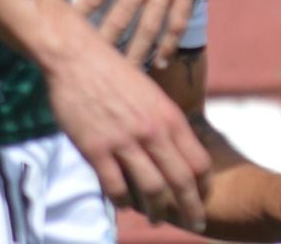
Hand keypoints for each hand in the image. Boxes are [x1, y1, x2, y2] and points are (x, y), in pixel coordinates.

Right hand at [45, 35, 209, 231]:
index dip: (204, 185)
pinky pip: (115, 187)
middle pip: (181, 182)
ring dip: (157, 211)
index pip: (199, 162)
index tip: (203, 197)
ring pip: (151, 190)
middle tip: (196, 225)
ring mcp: (123, 142)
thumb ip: (165, 121)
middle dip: (191, 209)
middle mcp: (151, 131)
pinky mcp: (95, 150)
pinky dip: (123, 201)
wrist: (76, 57)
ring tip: (158, 220)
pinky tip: (125, 204)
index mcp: (169, 115)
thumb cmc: (114, 72)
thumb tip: (177, 150)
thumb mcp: (152, 93)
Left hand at [74, 0, 221, 67]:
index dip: (78, 18)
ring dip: (137, 54)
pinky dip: (170, 43)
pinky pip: (178, 22)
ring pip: (149, 29)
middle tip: (91, 70)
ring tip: (125, 76)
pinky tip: (161, 60)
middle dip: (104, 47)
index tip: (65, 36)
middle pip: (119, 21)